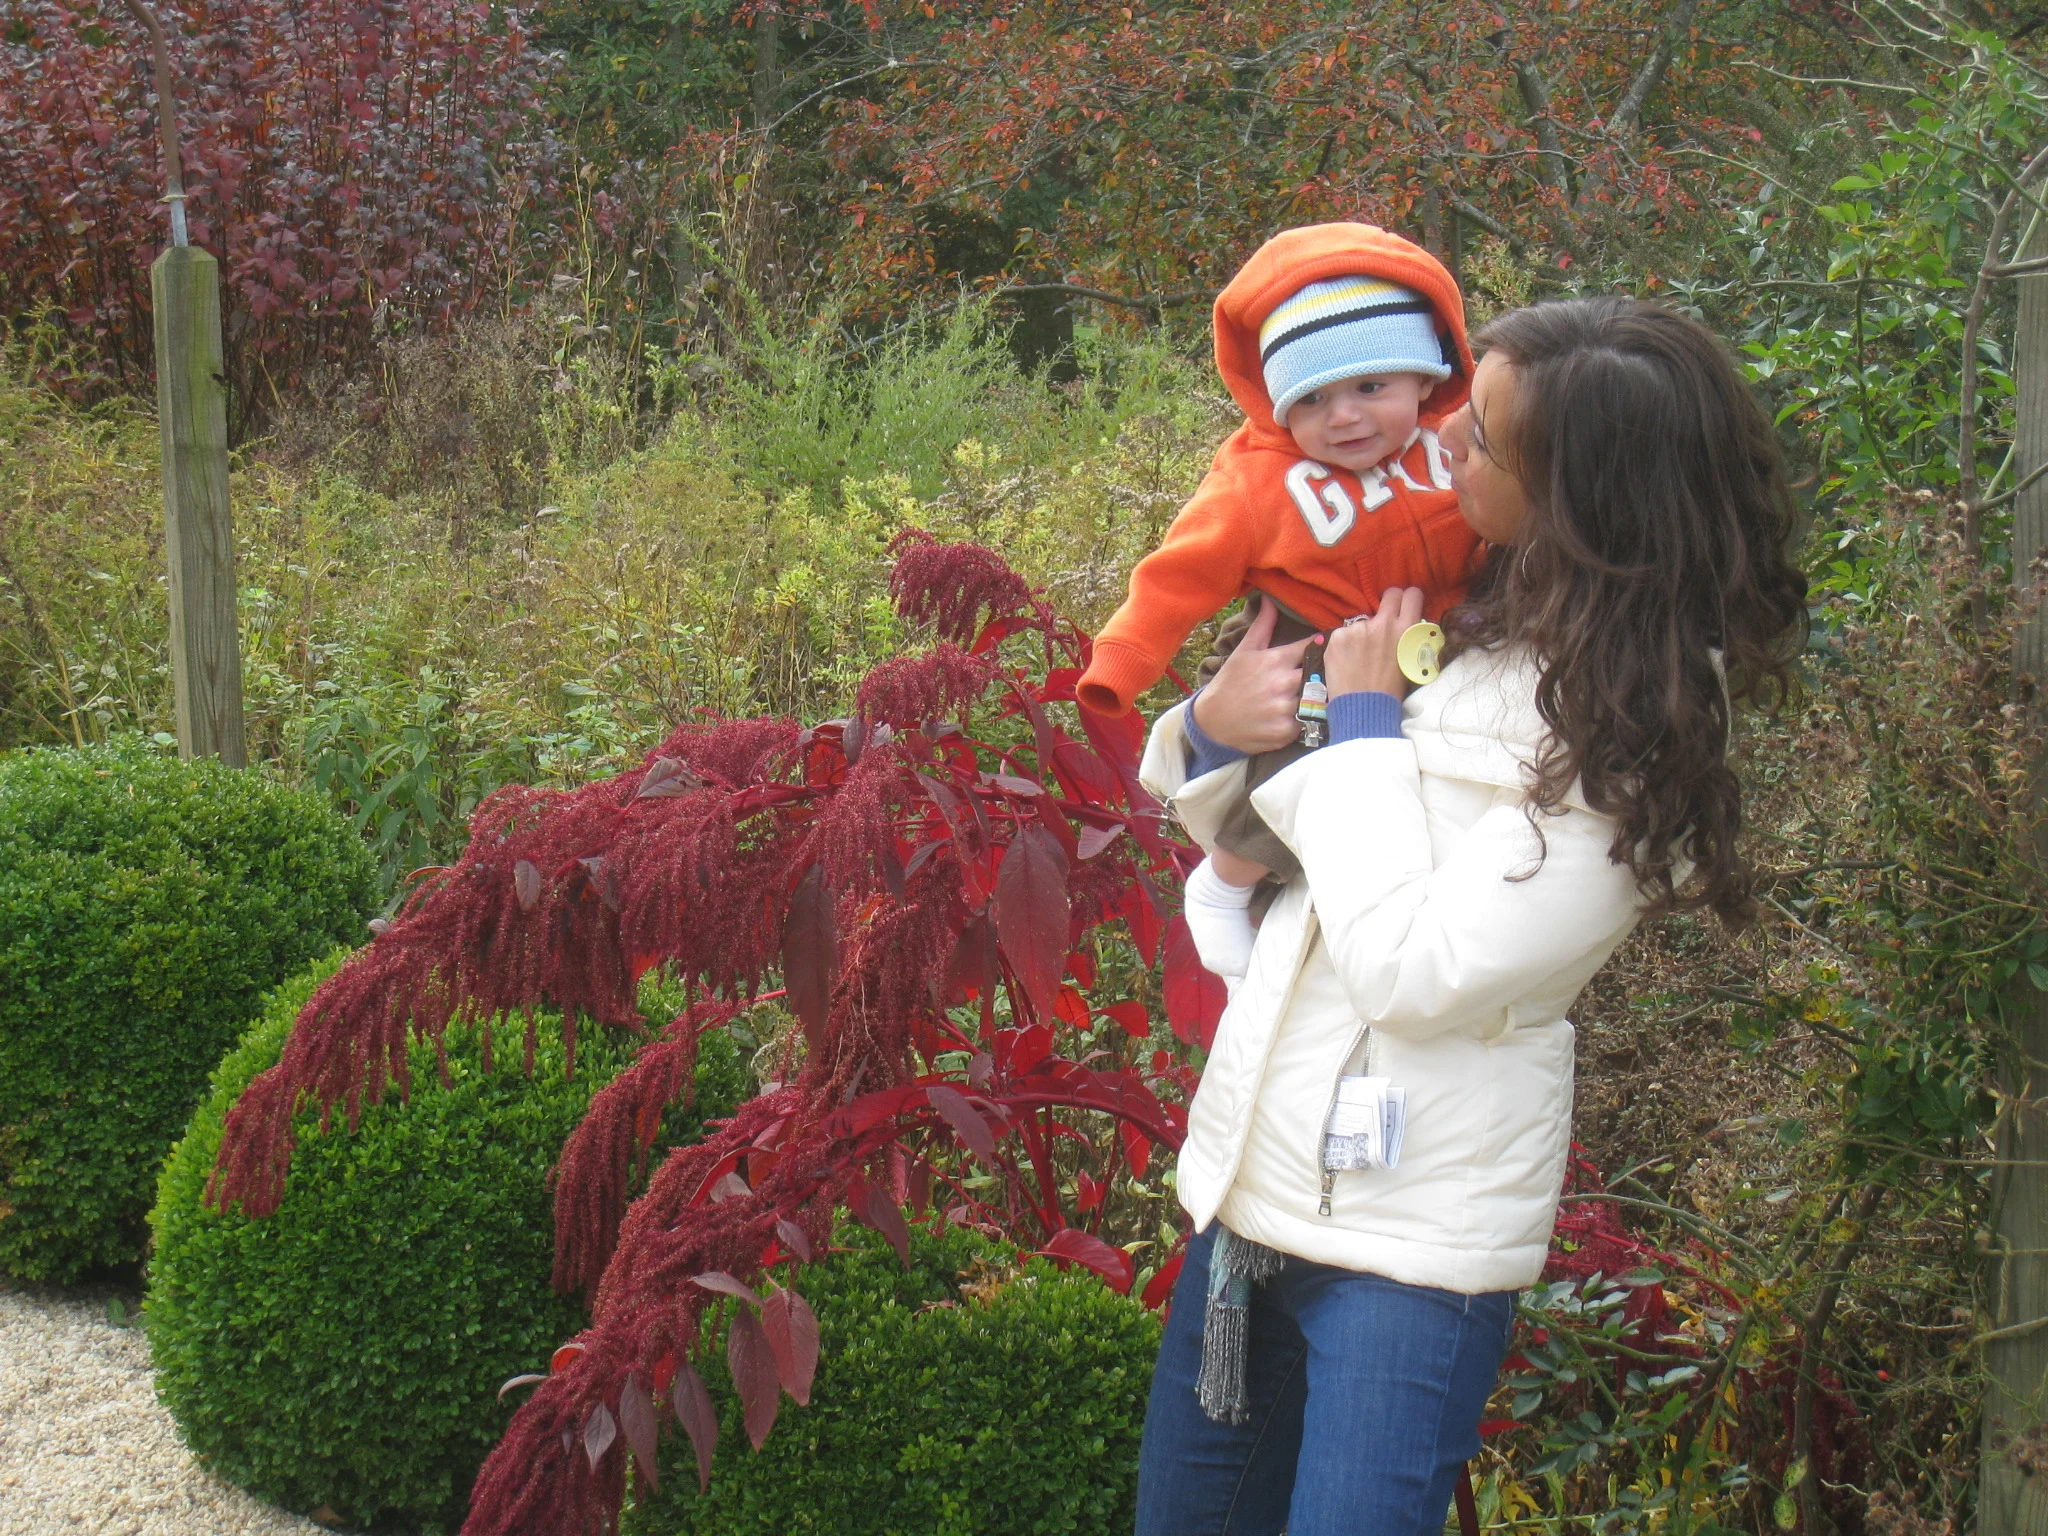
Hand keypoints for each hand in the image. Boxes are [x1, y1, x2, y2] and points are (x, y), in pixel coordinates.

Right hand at [1189, 599, 1318, 752]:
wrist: (1211, 722)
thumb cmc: (1230, 683)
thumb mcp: (1244, 651)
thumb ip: (1263, 626)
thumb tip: (1270, 599)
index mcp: (1277, 660)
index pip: (1313, 647)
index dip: (1322, 647)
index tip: (1327, 648)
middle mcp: (1283, 683)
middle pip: (1320, 674)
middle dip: (1321, 675)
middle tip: (1323, 677)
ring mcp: (1285, 709)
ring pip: (1317, 699)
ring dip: (1314, 699)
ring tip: (1309, 699)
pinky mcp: (1286, 732)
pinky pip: (1308, 723)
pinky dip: (1304, 721)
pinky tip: (1295, 718)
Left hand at [1324, 587, 1425, 699]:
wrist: (1364, 709)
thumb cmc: (1390, 691)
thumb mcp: (1410, 661)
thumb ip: (1406, 639)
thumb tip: (1402, 627)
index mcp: (1406, 630)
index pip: (1412, 594)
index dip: (1407, 599)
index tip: (1403, 605)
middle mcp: (1383, 623)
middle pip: (1390, 595)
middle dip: (1388, 602)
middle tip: (1383, 619)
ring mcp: (1358, 629)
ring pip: (1362, 621)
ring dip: (1362, 632)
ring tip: (1359, 657)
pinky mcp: (1337, 636)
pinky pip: (1342, 634)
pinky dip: (1343, 645)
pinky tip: (1345, 662)